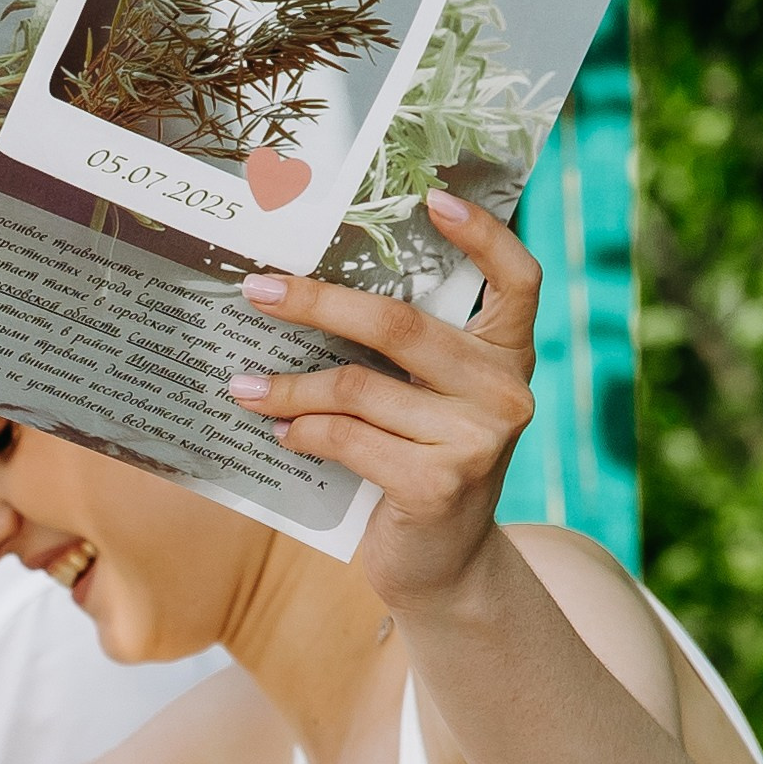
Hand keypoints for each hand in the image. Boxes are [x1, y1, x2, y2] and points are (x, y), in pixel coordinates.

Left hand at [226, 189, 538, 606]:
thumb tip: (302, 291)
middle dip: (315, 302)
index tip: (433, 196)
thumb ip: (400, 357)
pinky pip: (347, 438)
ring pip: (356, 388)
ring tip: (243, 387)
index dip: (483, 234)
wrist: (442, 567)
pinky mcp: (439, 484)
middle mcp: (505, 391)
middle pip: (398, 324)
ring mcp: (479, 440)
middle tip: (256, 290)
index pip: (518, 279)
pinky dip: (303, 432)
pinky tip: (279, 433)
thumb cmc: (419, 463)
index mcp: (507, 356)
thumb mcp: (427, 403)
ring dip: (287, 386)